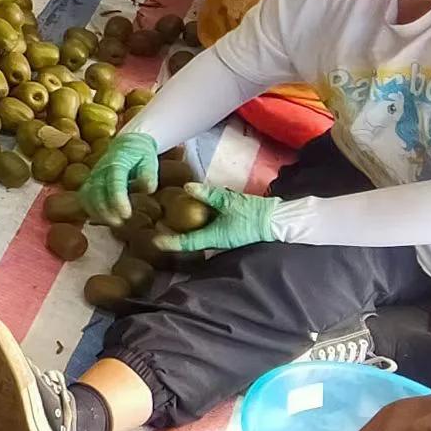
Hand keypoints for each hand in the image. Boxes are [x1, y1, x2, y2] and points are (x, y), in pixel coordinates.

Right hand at [79, 132, 158, 224]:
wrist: (128, 143)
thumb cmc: (141, 154)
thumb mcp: (150, 160)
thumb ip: (148, 175)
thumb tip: (145, 190)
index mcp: (117, 162)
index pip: (114, 182)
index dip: (118, 200)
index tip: (126, 214)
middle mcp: (100, 169)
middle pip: (96, 192)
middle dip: (106, 211)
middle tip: (121, 222)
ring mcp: (92, 176)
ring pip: (87, 197)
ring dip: (97, 213)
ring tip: (113, 223)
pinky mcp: (89, 183)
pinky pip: (83, 198)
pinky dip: (90, 210)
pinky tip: (102, 219)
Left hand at [155, 183, 280, 251]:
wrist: (277, 220)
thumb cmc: (253, 214)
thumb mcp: (229, 202)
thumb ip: (208, 195)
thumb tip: (188, 187)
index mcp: (213, 238)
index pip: (186, 243)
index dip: (169, 242)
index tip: (153, 240)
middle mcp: (215, 242)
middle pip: (189, 242)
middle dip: (173, 236)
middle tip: (157, 226)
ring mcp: (223, 239)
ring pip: (198, 236)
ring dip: (185, 229)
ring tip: (170, 219)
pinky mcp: (229, 233)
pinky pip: (209, 230)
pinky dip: (198, 224)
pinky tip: (193, 214)